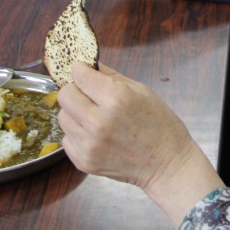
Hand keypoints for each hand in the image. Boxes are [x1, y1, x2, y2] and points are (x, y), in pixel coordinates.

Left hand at [59, 63, 223, 222]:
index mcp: (116, 99)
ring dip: (75, 113)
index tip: (85, 71)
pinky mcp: (84, 162)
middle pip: (65, 95)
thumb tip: (89, 65)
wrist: (167, 164)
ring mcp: (89, 145)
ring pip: (63, 117)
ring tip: (93, 116)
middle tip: (89, 94)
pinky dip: (77, 134)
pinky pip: (66, 139)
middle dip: (75, 90)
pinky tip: (94, 135)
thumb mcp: (142, 90)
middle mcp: (98, 122)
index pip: (79, 75)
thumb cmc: (160, 124)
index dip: (81, 70)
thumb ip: (112, 76)